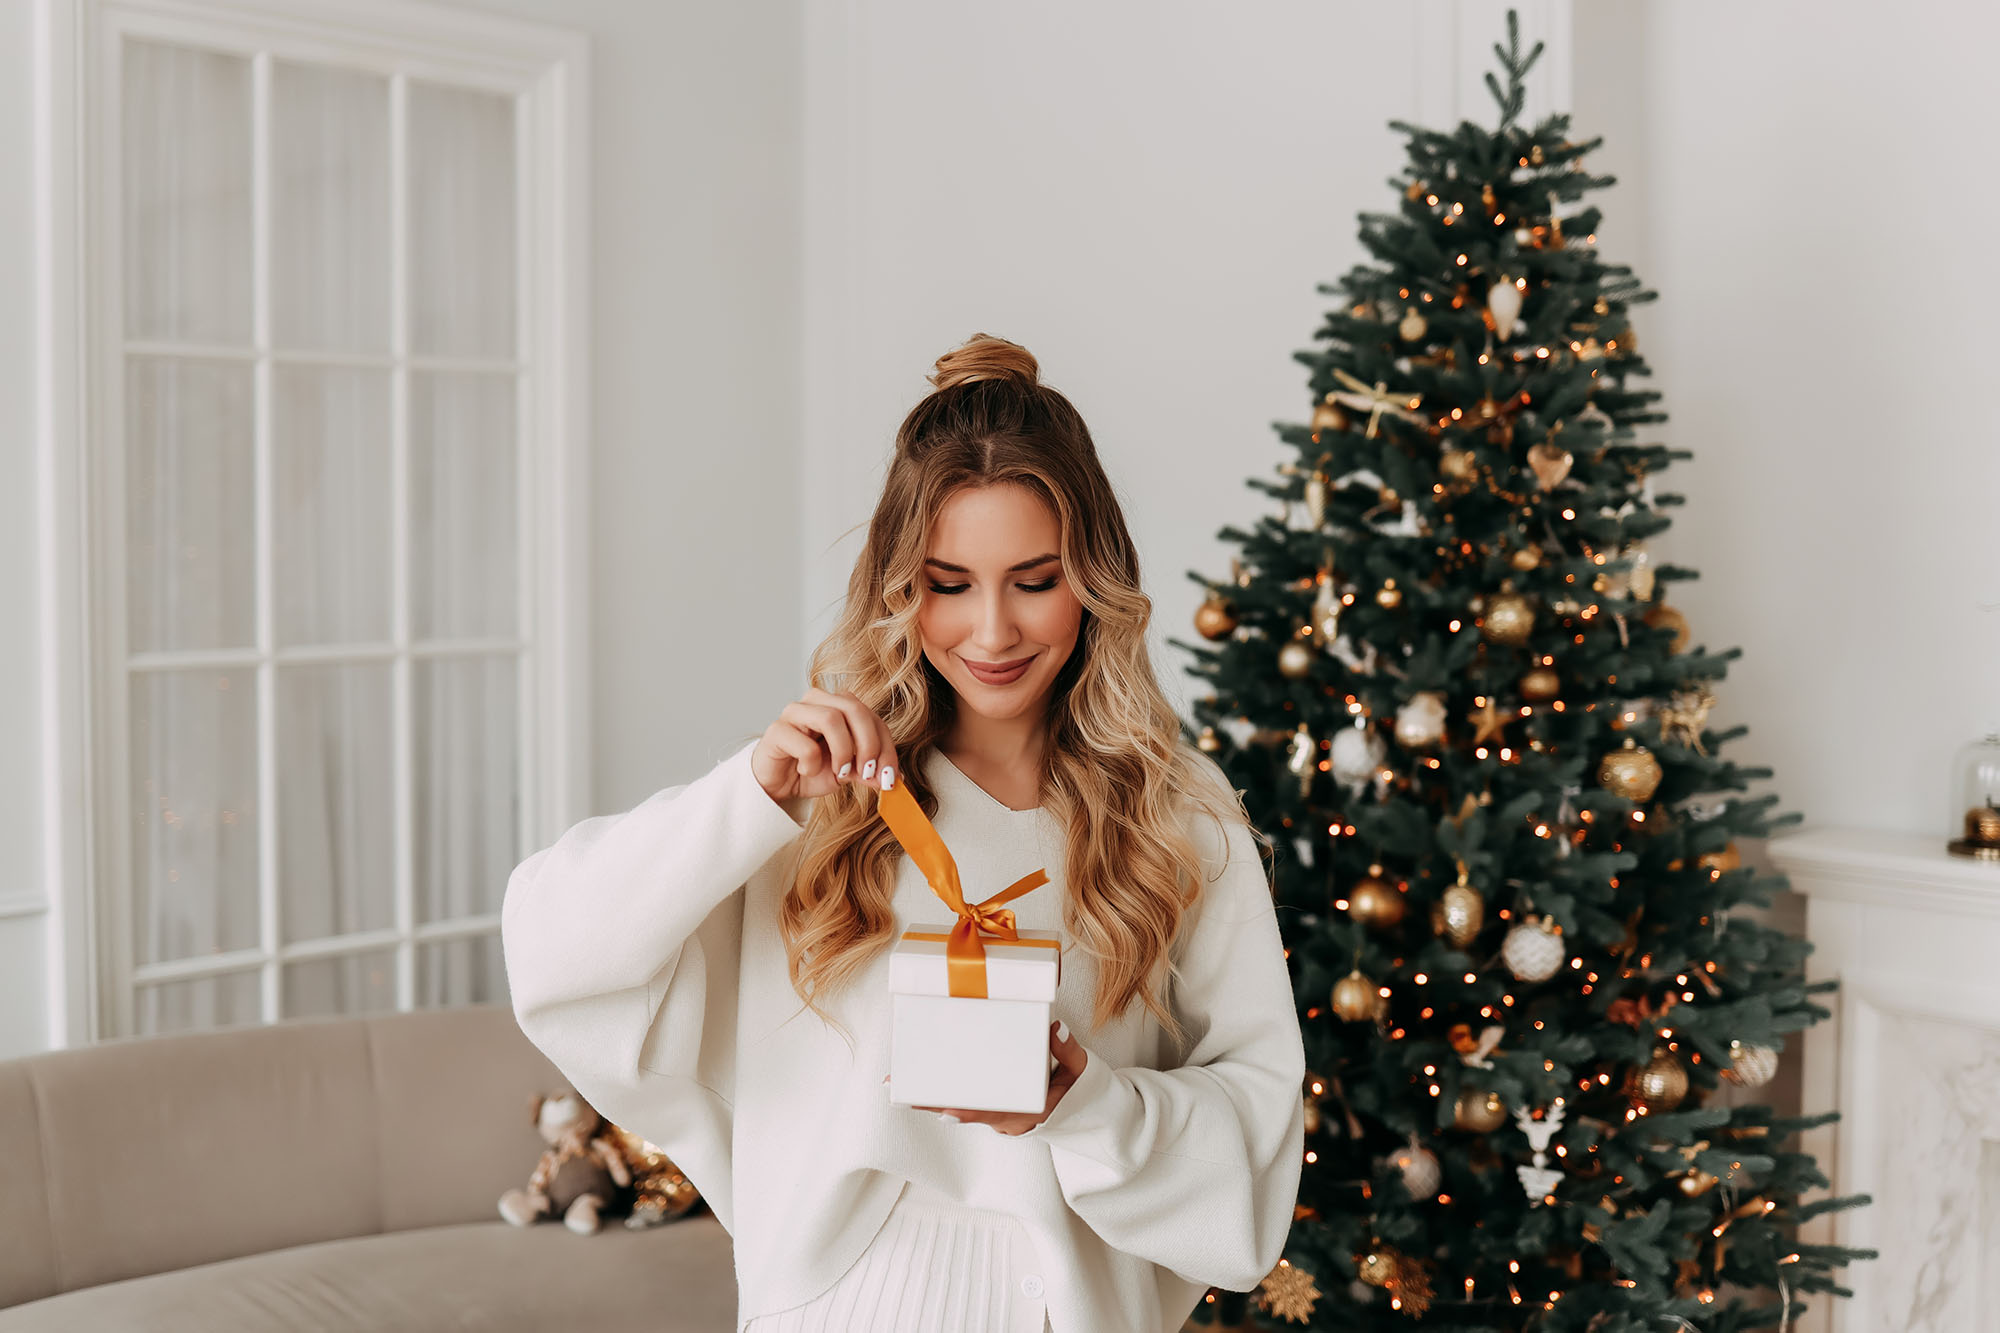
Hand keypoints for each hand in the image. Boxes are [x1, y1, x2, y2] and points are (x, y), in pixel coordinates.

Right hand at [752, 687, 900, 803]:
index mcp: (840, 705)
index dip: (886, 747)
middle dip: (868, 744)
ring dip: (843, 751)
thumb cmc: (811, 769)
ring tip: (840, 772)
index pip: (873, 717)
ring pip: (830, 718)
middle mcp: (818, 701)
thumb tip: (894, 778)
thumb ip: (868, 771)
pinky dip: (812, 763)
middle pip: (854, 708)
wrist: (777, 784)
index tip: (890, 777)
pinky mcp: (776, 730)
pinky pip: (804, 744)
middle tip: (868, 773)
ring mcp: (795, 712)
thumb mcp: (848, 773)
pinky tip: (806, 771)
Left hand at [887, 1021, 1087, 1135]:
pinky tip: (924, 1086)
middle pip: (963, 1112)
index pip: (990, 1113)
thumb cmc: (1084, 1091)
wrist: (1089, 1116)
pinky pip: (968, 1106)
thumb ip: (1069, 1051)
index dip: (964, 1110)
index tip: (941, 1107)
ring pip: (961, 1110)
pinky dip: (946, 1098)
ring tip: (900, 1085)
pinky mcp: (997, 1114)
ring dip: (932, 1099)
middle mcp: (1009, 1122)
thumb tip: (1054, 1028)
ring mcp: (1001, 1120)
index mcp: (1029, 1114)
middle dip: (930, 1102)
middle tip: (899, 1089)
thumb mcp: (1083, 1070)